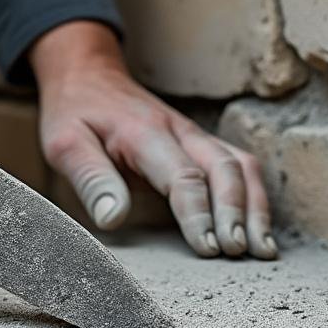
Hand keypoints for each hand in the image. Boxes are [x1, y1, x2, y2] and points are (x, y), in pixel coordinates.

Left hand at [30, 21, 276, 258]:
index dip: (199, 213)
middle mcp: (180, 132)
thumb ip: (91, 179)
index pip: (183, 175)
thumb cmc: (76, 114)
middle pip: (225, 168)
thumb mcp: (65, 143)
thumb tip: (113, 219)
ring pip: (241, 165)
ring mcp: (196, 136)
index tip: (208, 248)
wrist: (90, 75)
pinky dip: (254, 196)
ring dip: (255, 206)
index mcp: (145, 133)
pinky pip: (239, 166)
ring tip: (263, 249)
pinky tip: (258, 229)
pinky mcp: (202, 144)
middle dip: (237, 212)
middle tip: (239, 252)